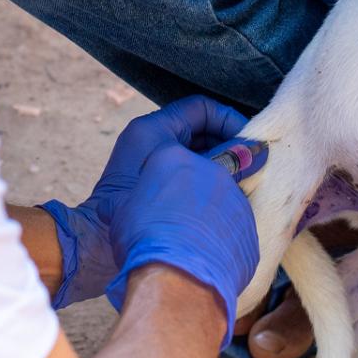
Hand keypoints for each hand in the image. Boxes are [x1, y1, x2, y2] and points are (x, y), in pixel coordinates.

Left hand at [41, 97, 261, 342]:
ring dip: (220, 164)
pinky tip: (226, 195)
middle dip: (228, 145)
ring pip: (194, 153)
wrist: (100, 248)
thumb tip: (257, 153)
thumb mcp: (194, 178)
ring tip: (245, 180)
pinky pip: (185, 172)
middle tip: (253, 163)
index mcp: (153, 129)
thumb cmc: (145, 209)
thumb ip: (227, 162)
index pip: (201, 108)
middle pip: (199, 130)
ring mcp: (148, 163)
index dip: (229, 120)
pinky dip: (206, 179)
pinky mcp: (150, 186)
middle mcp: (149, 140)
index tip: (249, 141)